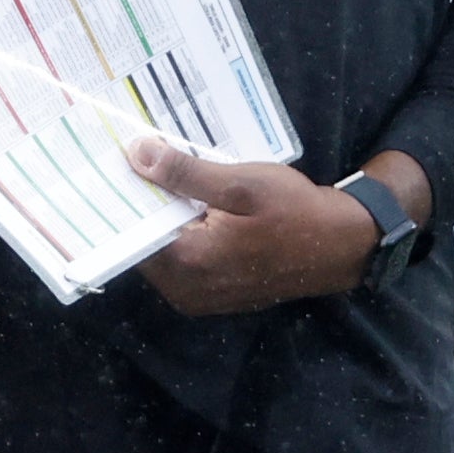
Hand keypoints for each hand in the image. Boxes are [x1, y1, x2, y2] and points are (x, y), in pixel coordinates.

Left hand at [128, 144, 431, 316]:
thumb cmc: (295, 212)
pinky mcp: (213, 294)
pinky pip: (182, 261)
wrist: (342, 246)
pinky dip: (181, 233)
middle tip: (133, 160)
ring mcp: (199, 297)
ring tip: (158, 174)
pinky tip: (189, 202)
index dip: (122, 195)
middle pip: (142, 242)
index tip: (111, 163)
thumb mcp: (241, 183)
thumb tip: (136, 156)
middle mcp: (185, 290)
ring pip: (162, 252)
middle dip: (141, 203)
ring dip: (162, 217)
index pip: (130, 230)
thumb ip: (185, 173)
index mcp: (187, 263)